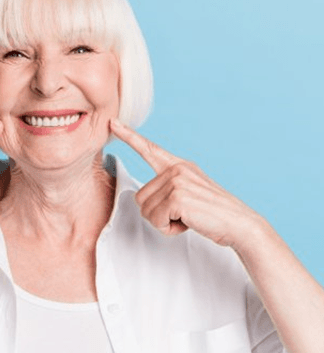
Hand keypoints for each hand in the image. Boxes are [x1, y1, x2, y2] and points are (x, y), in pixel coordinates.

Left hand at [110, 119, 262, 247]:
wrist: (240, 224)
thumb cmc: (213, 214)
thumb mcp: (191, 193)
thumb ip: (169, 188)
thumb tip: (143, 199)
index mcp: (180, 166)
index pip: (150, 149)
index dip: (129, 136)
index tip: (113, 123)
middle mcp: (177, 169)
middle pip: (140, 197)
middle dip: (157, 214)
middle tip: (183, 214)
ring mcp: (177, 181)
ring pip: (146, 210)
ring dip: (164, 222)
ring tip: (187, 218)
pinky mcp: (177, 197)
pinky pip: (155, 219)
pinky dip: (168, 229)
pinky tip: (188, 223)